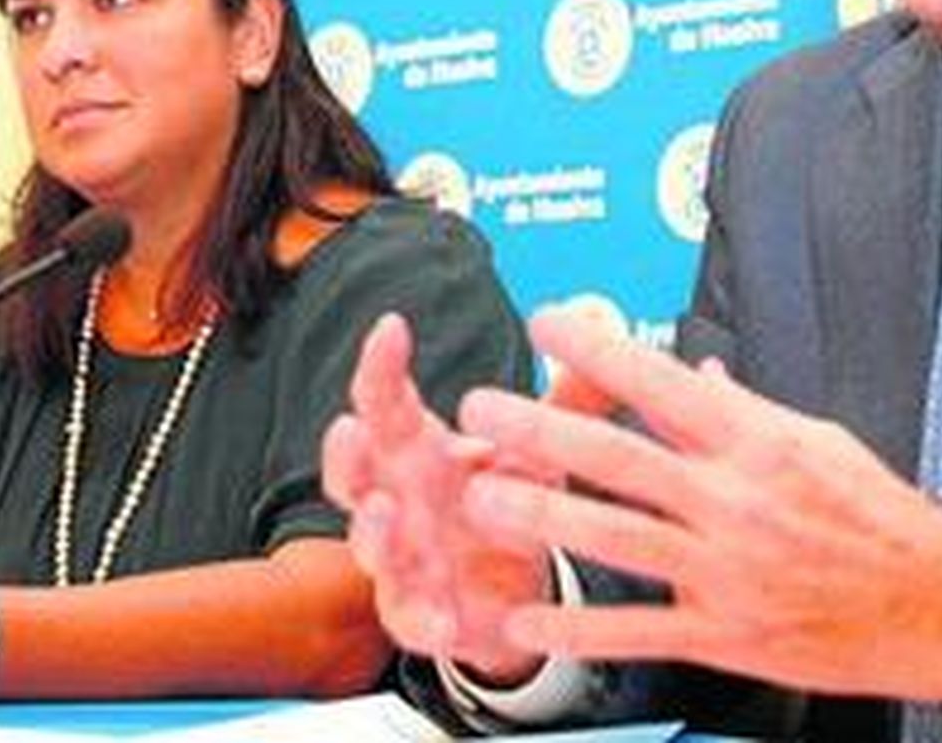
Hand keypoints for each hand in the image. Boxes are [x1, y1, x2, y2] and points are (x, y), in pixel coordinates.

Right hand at [323, 312, 554, 681]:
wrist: (516, 595)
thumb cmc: (509, 503)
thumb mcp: (537, 448)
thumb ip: (564, 398)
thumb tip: (597, 319)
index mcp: (419, 449)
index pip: (385, 400)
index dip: (381, 364)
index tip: (392, 327)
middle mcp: (397, 498)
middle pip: (352, 472)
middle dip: (344, 453)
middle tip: (350, 429)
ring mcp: (402, 559)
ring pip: (368, 545)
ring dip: (371, 531)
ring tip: (384, 514)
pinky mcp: (420, 615)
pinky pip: (410, 622)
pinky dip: (423, 620)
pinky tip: (443, 620)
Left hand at [454, 312, 941, 703]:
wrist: (938, 605)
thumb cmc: (880, 517)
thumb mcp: (820, 439)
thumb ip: (747, 410)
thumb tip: (701, 376)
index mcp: (757, 441)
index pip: (662, 380)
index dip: (596, 349)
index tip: (549, 324)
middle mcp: (735, 499)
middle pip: (620, 456)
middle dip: (540, 430)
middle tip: (482, 408)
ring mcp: (727, 569)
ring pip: (615, 538)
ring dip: (541, 517)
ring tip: (480, 499)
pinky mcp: (725, 633)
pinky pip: (638, 630)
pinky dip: (578, 631)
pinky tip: (528, 623)